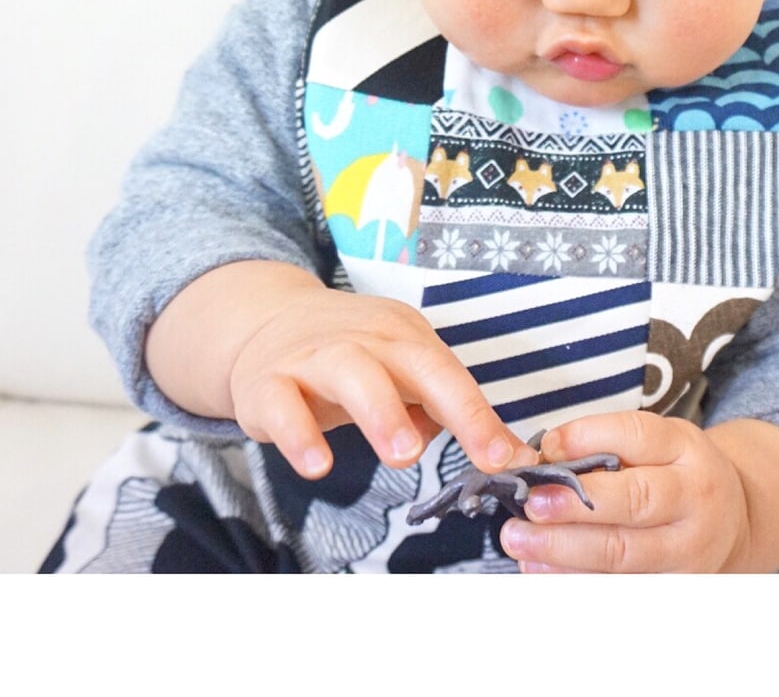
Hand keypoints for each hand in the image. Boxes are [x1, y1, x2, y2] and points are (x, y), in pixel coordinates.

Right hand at [227, 276, 535, 481]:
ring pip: (350, 372)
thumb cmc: (346, 356)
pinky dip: (299, 435)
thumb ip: (435, 407)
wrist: (265, 322)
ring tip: (401, 456)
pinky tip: (317, 464)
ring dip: (380, 412)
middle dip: (442, 401)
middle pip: (410, 361)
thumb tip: (477, 445)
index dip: (478, 415)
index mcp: (402, 336)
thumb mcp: (395, 371)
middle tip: (477, 445)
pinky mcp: (267, 383)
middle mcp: (363, 339)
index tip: (505, 455)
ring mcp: (313, 357)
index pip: (448, 372)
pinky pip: (282, 405)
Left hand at [498, 411, 750, 572]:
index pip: (636, 435)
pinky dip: (576, 582)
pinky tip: (541, 571)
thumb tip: (546, 455)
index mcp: (685, 449)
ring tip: (521, 541)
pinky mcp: (674, 589)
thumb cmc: (677, 474)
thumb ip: (606, 442)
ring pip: (623, 555)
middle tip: (529, 505)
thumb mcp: (656, 441)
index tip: (546, 447)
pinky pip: (620, 589)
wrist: (733, 523)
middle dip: (574, 505)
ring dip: (564, 551)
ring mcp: (688, 552)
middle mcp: (693, 500)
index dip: (586, 438)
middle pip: (633, 502)